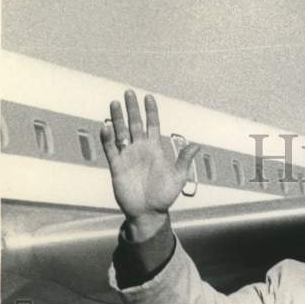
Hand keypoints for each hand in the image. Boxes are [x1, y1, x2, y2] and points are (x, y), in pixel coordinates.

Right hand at [100, 90, 199, 238]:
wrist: (149, 211)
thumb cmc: (165, 195)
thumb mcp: (178, 177)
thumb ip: (184, 160)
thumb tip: (197, 145)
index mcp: (155, 149)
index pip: (153, 125)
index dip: (151, 112)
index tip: (149, 97)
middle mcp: (140, 149)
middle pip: (135, 124)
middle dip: (132, 108)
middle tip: (128, 92)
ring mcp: (127, 156)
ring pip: (120, 132)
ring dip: (117, 118)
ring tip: (114, 103)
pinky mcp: (117, 165)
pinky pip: (111, 149)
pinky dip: (107, 138)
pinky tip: (106, 126)